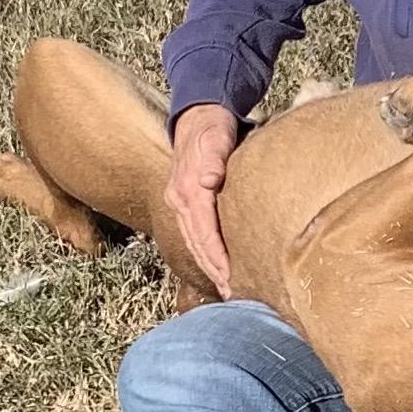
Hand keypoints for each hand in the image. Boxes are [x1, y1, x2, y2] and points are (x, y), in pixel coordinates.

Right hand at [165, 104, 237, 297]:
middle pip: (197, 244)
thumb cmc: (214, 128)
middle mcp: (179, 199)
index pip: (204, 231)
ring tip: (227, 289)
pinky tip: (216, 269)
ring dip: (209, 267)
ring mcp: (178, 202)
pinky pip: (193, 235)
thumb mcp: (217, 137)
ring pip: (193, 243)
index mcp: (188, 188)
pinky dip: (204, 255)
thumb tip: (210, 180)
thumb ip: (216, 158)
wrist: (197, 116)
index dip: (218, 256)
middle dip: (214, 271)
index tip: (231, 276)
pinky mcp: (183, 204)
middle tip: (234, 295)